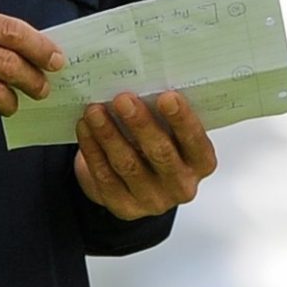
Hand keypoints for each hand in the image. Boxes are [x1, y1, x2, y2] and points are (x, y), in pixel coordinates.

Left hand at [74, 90, 217, 218]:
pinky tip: (85, 128)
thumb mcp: (169, 129)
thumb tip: (147, 80)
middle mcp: (181, 185)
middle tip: (123, 99)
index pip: (195, 142)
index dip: (182, 120)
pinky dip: (93, 149)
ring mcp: (153, 200)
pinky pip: (105, 176)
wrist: (133, 179)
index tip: (167, 97)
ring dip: (109, 134)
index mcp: (201, 162)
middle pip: (161, 154)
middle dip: (140, 124)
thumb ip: (165, 113)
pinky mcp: (124, 207)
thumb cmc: (156, 142)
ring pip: (128, 165)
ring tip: (95, 110)